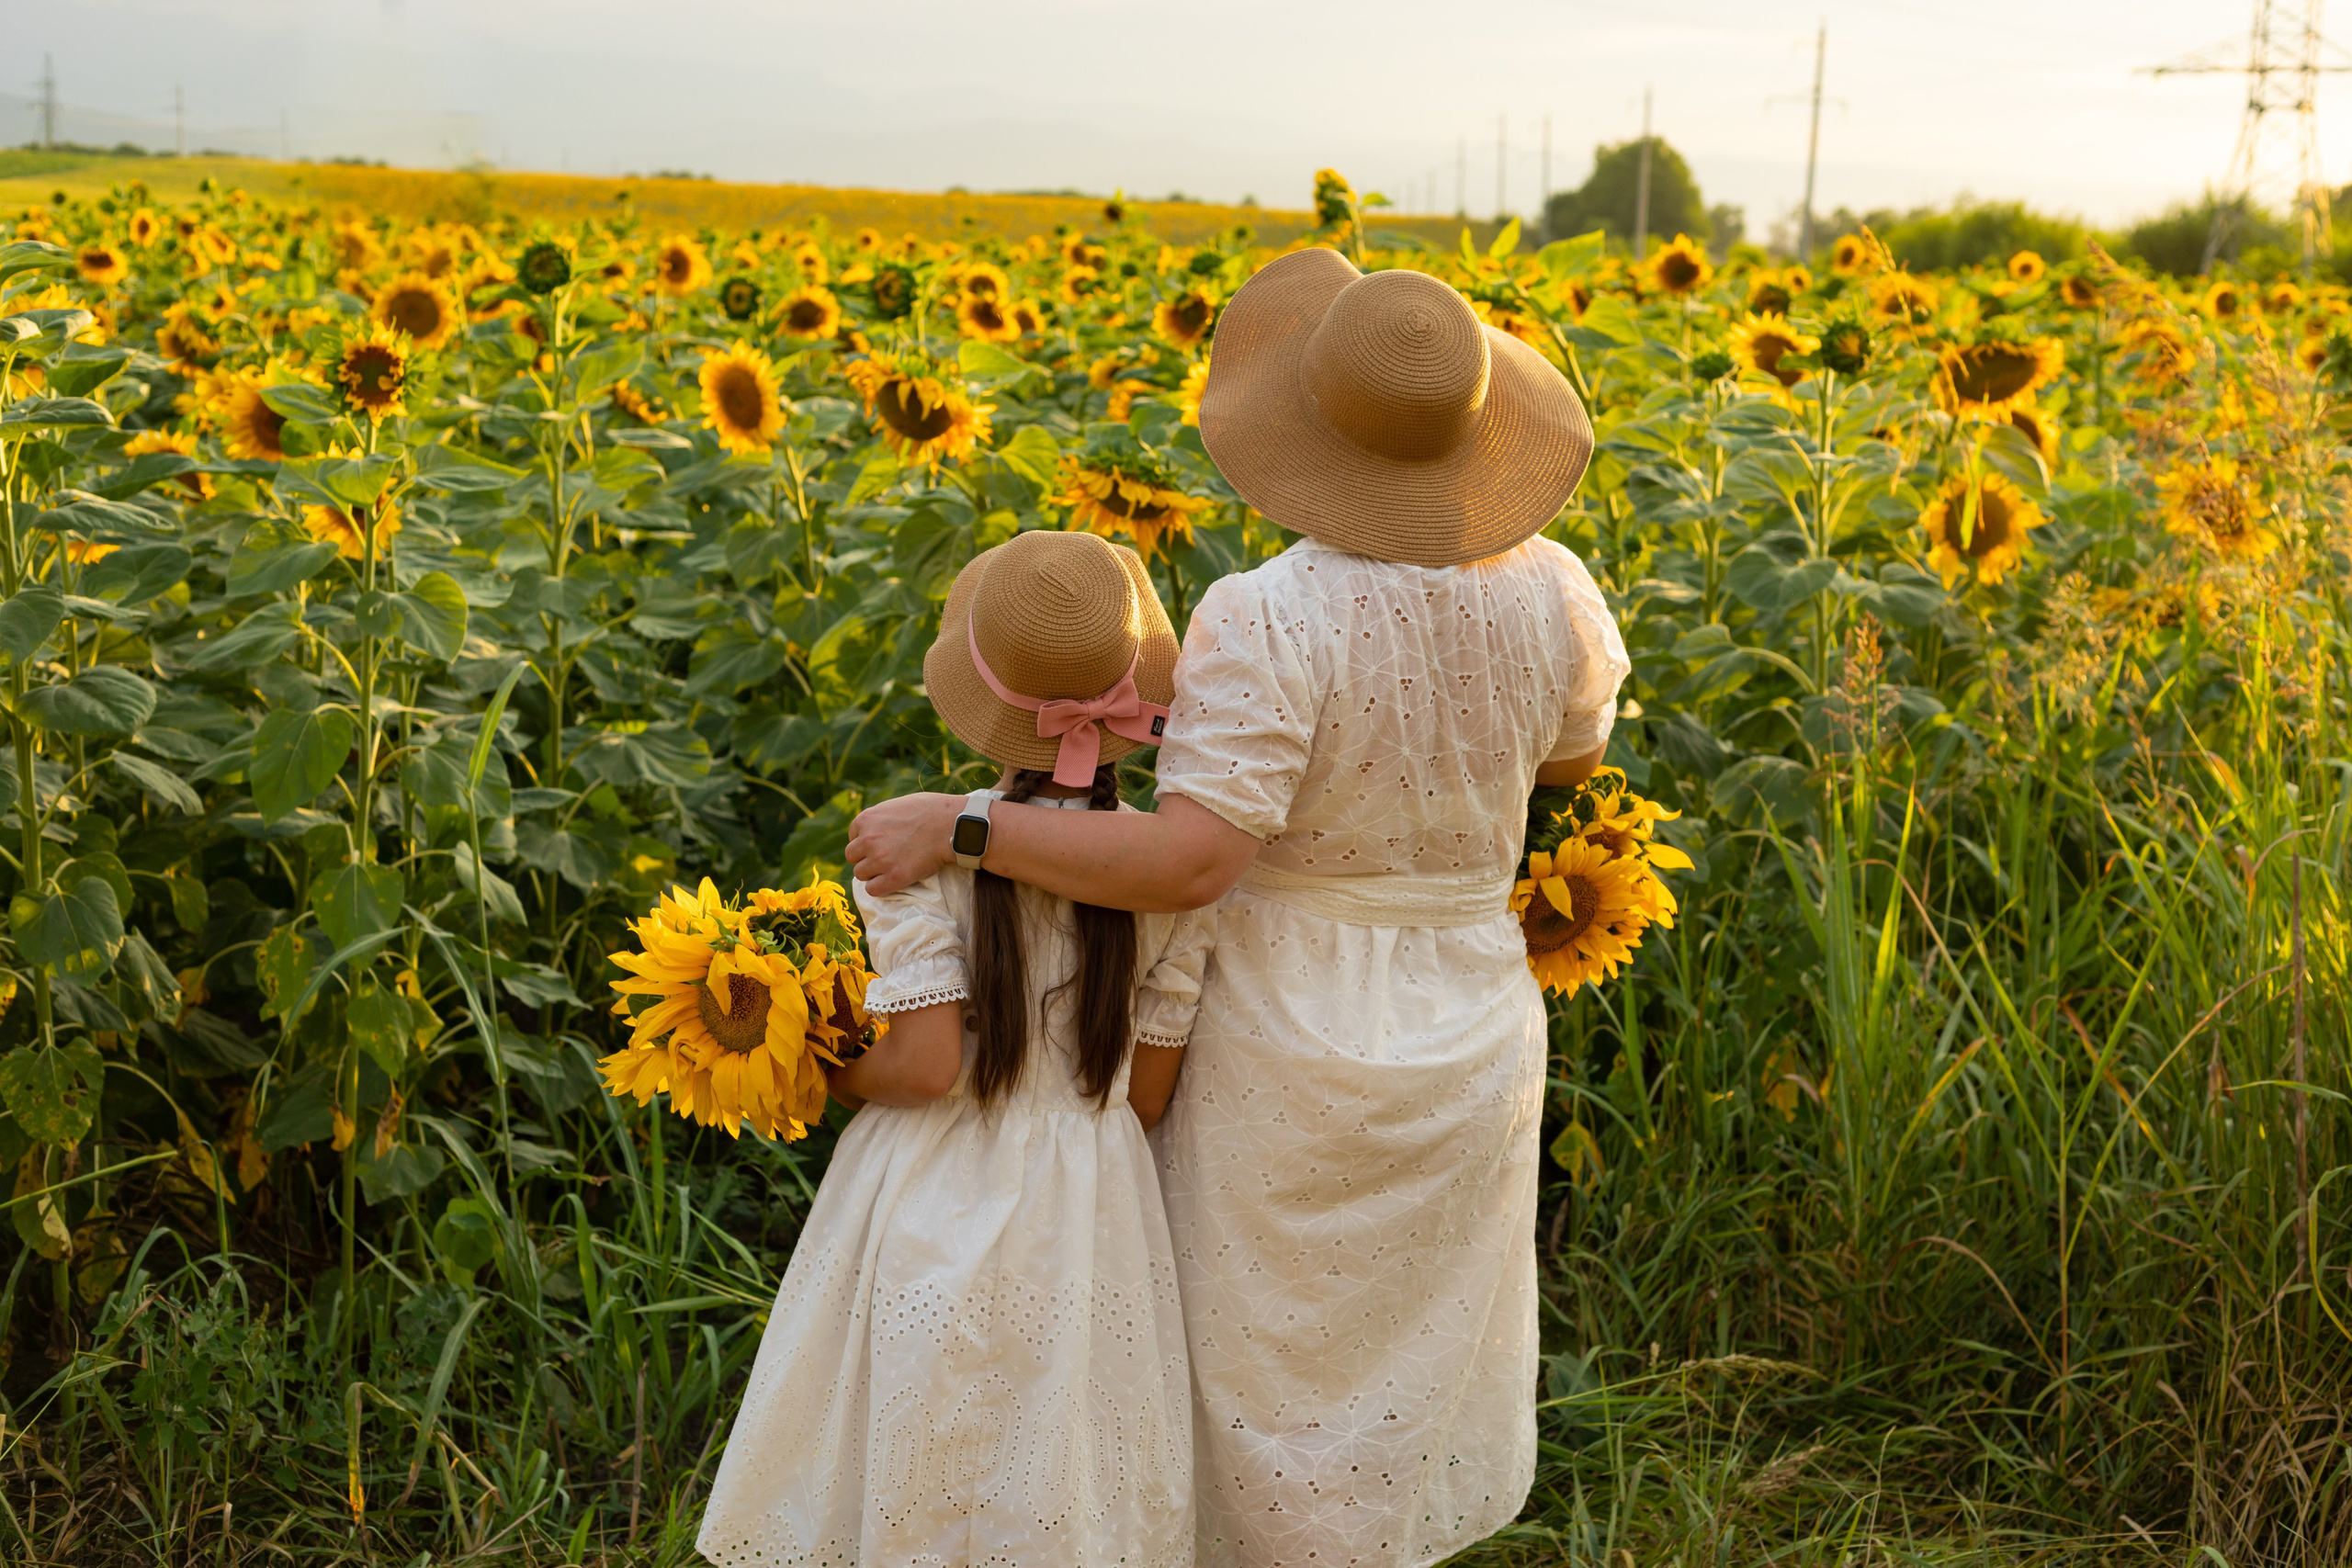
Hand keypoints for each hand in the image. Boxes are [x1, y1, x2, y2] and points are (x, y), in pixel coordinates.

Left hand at [845, 791, 963, 894]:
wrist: (952, 825)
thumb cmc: (931, 810)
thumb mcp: (897, 805)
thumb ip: (880, 818)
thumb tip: (873, 829)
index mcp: (866, 819)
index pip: (853, 838)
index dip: (866, 843)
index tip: (880, 845)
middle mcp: (868, 840)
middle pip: (853, 857)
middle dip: (866, 858)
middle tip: (885, 859)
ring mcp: (879, 859)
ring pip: (860, 874)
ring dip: (873, 873)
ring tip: (891, 869)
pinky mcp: (893, 877)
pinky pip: (872, 889)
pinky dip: (880, 888)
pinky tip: (892, 881)